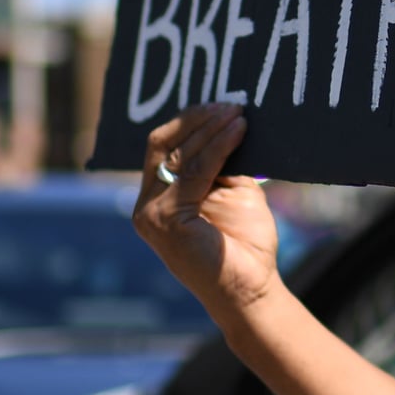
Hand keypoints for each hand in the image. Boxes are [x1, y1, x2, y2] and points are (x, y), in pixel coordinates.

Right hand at [132, 103, 281, 316]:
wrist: (249, 291)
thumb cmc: (243, 245)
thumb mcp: (231, 192)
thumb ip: (221, 163)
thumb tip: (230, 121)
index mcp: (155, 199)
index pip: (161, 148)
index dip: (187, 122)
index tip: (219, 105)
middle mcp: (145, 206)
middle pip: (161, 145)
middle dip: (196, 119)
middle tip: (230, 103)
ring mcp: (151, 214)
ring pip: (179, 155)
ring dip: (210, 129)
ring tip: (238, 113)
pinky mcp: (166, 220)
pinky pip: (194, 172)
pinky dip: (218, 148)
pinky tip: (238, 132)